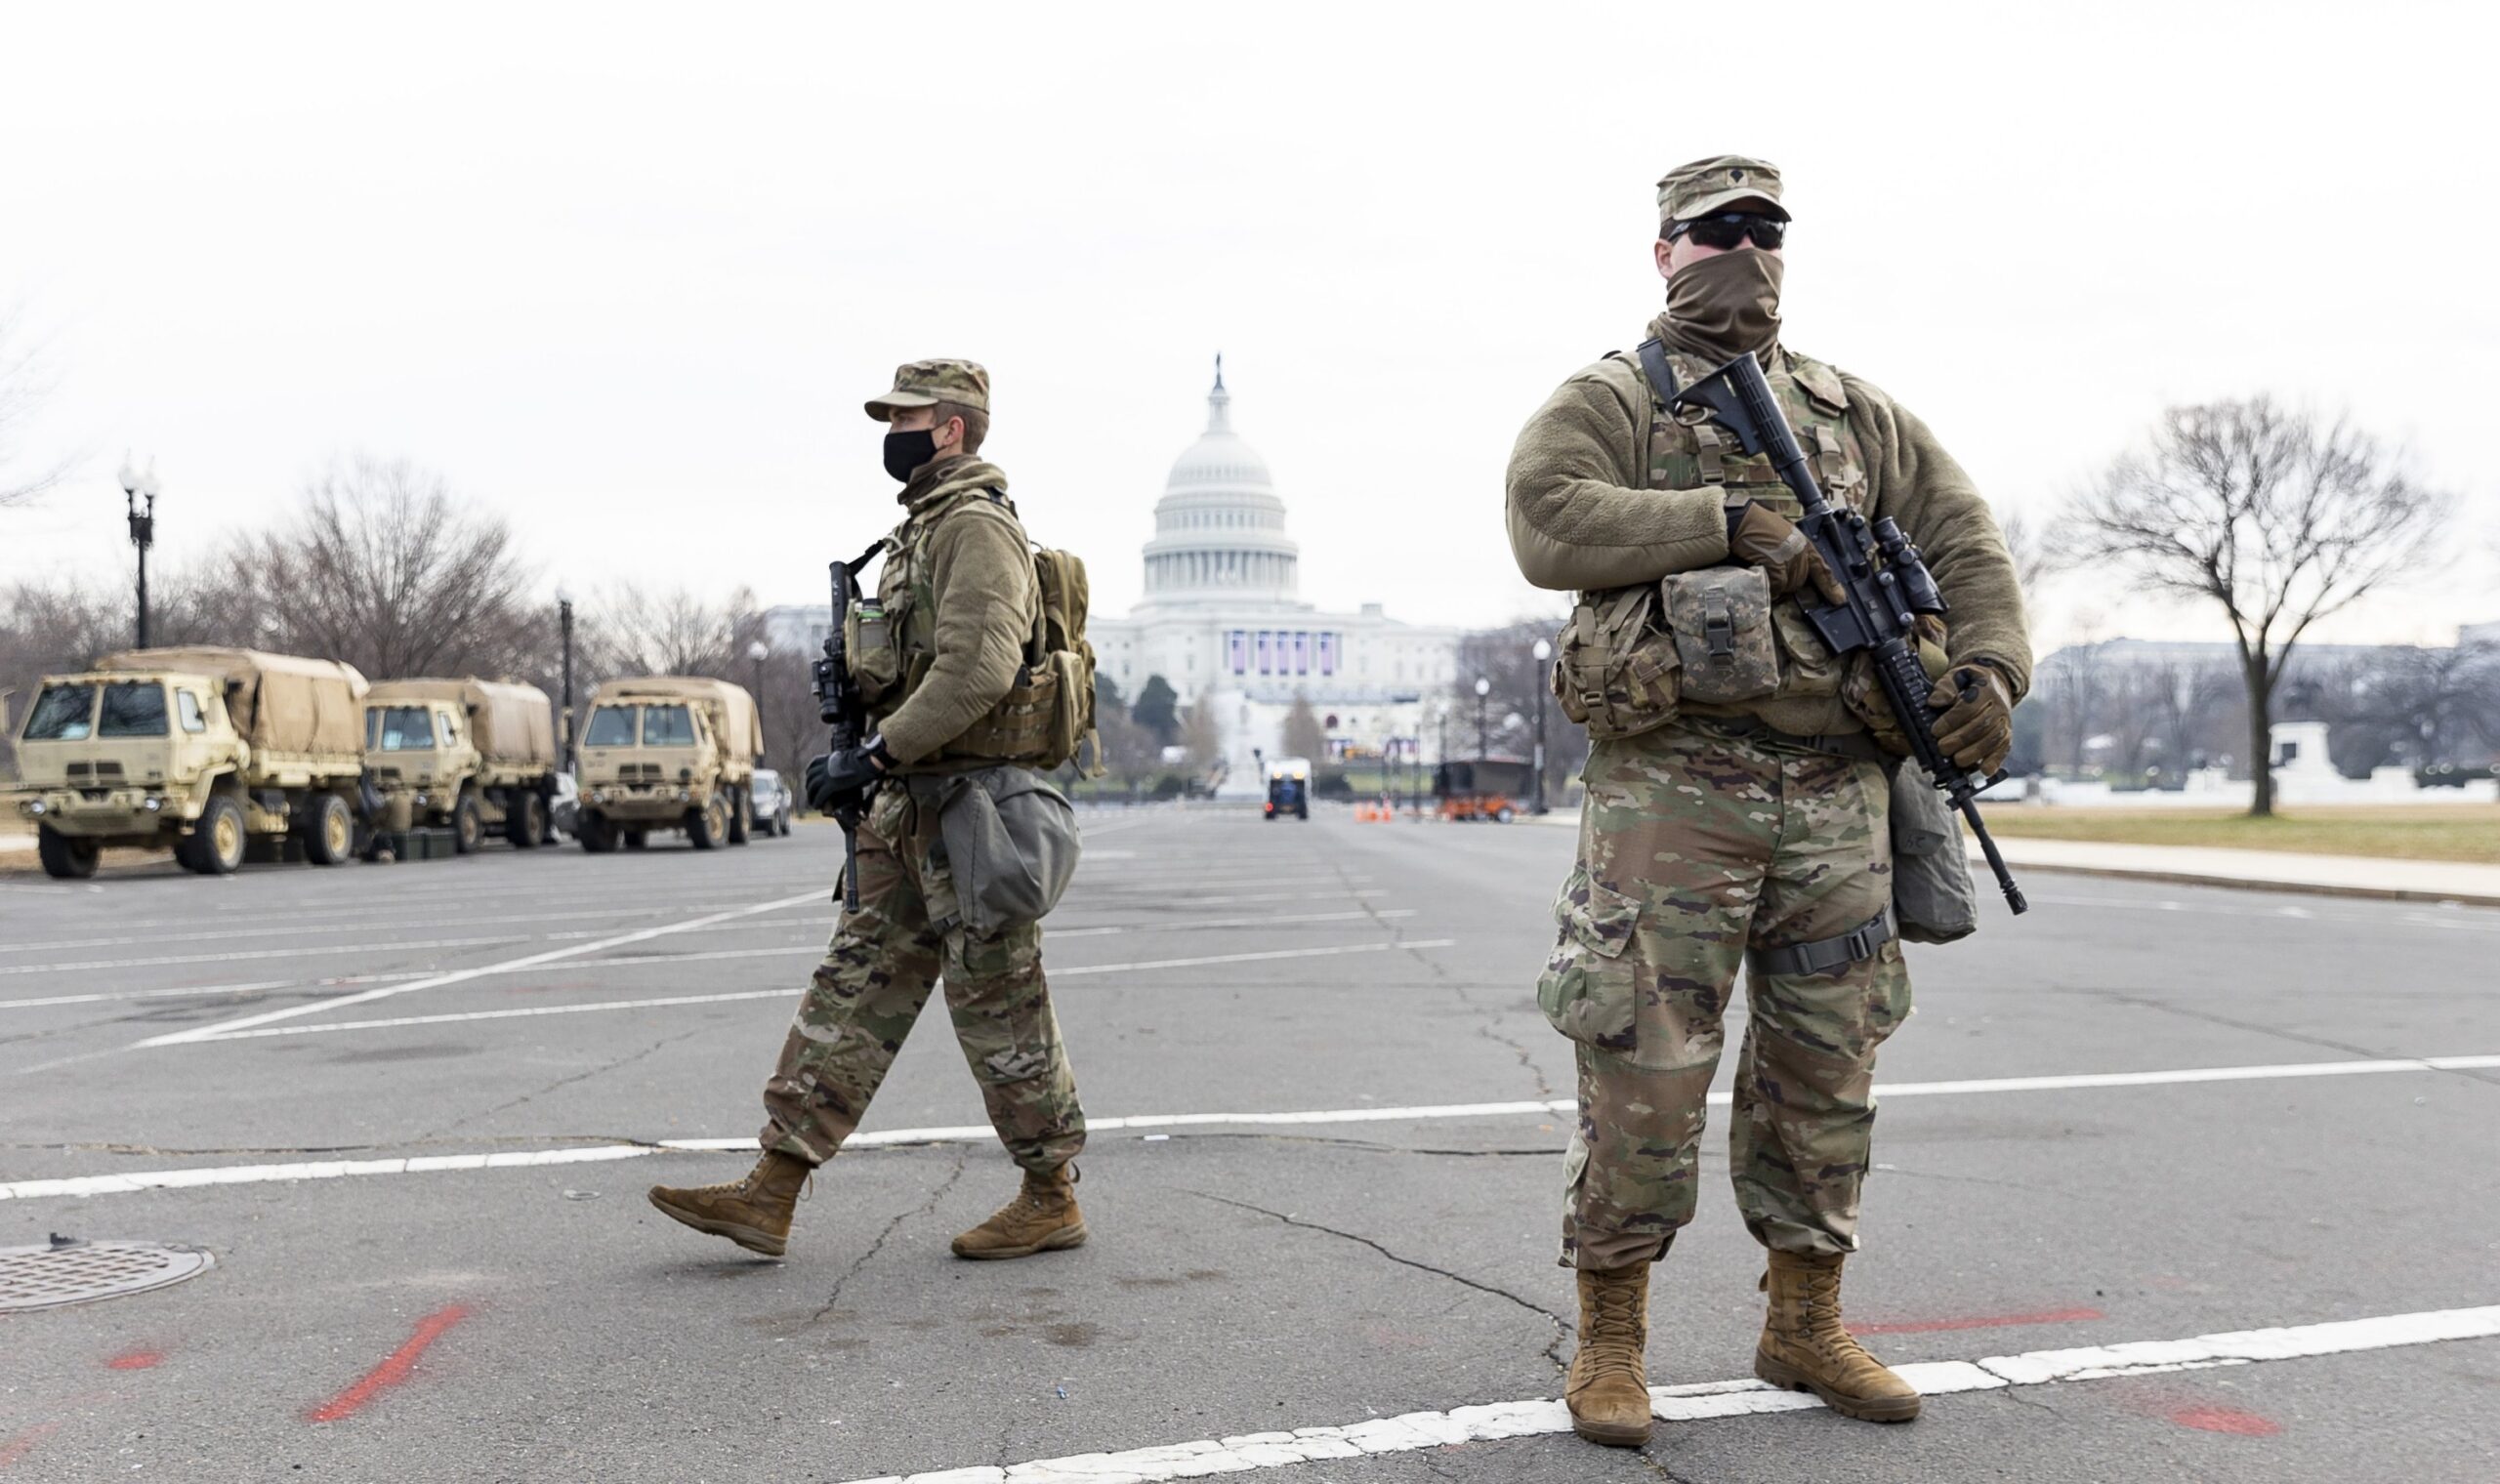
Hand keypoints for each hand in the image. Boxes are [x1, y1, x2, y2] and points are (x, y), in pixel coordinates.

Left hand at [804, 739, 888, 810]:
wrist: (866, 762)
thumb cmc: (865, 759)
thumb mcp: (852, 758)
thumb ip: (848, 762)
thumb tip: (854, 765)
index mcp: (830, 758)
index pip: (814, 764)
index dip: (810, 772)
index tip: (810, 777)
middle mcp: (826, 766)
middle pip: (811, 776)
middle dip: (809, 785)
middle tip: (811, 792)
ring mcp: (827, 775)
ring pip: (812, 786)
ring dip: (811, 795)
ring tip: (812, 801)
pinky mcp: (831, 785)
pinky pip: (820, 795)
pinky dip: (817, 801)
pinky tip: (817, 806)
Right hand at [1726, 501, 1844, 603]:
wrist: (1742, 521)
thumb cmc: (1756, 526)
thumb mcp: (1781, 536)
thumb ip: (1790, 552)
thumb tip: (1786, 574)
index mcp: (1804, 543)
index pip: (1822, 567)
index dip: (1831, 585)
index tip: (1840, 599)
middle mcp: (1801, 552)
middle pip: (1800, 581)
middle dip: (1787, 580)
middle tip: (1769, 566)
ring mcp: (1791, 560)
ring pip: (1788, 586)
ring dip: (1776, 583)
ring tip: (1760, 565)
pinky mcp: (1778, 567)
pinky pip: (1775, 587)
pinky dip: (1766, 585)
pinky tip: (1757, 571)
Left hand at [1927, 664, 2014, 774]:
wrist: (1993, 684)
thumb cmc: (1968, 683)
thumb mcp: (1954, 677)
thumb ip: (1944, 687)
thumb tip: (1935, 702)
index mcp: (1985, 689)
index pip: (1969, 706)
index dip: (1951, 720)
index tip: (1935, 730)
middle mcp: (1999, 706)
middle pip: (1982, 725)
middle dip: (1960, 739)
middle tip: (1942, 748)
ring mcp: (2005, 722)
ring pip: (1994, 739)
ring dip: (1975, 753)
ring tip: (1957, 761)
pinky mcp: (2007, 736)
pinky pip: (2004, 749)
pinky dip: (1995, 761)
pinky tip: (1984, 771)